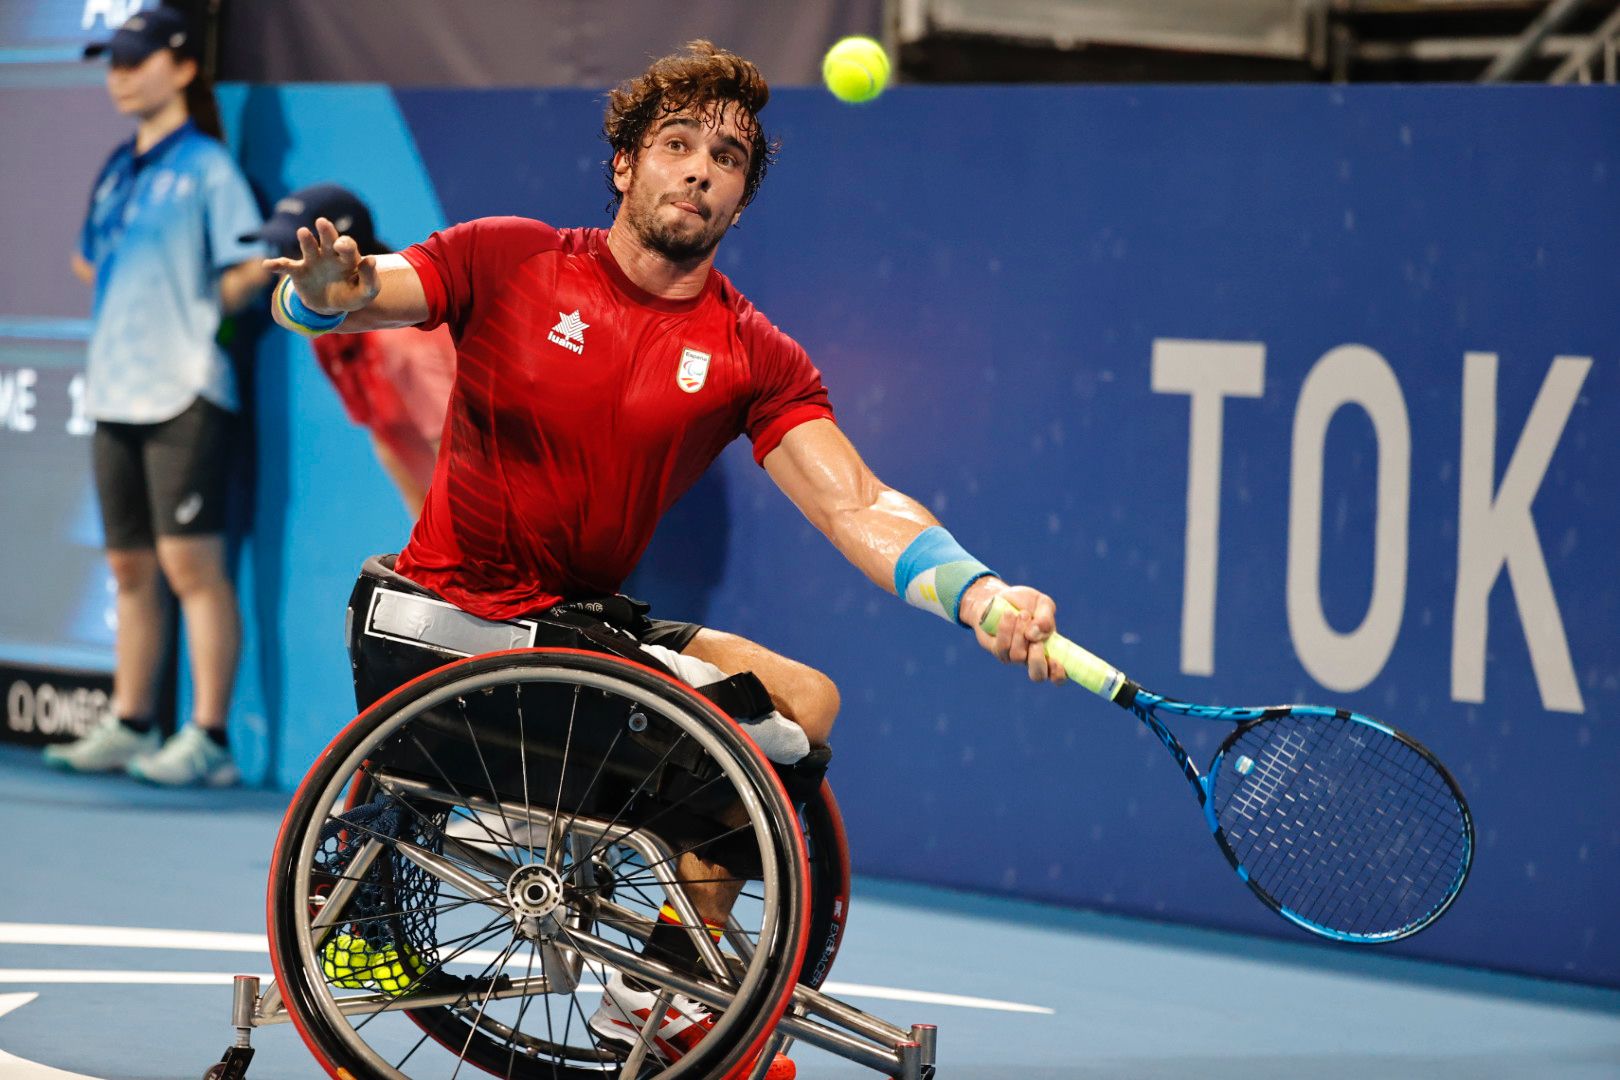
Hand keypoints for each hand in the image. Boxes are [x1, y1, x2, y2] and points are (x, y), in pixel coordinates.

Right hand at [262, 216, 379, 314]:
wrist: (330, 306)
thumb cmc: (352, 295)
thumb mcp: (366, 292)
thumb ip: (370, 278)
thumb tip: (371, 259)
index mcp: (347, 258)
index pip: (348, 247)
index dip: (345, 245)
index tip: (341, 246)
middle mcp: (329, 254)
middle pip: (328, 239)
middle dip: (326, 231)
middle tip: (322, 223)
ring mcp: (313, 261)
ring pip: (308, 246)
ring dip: (306, 240)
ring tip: (303, 232)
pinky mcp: (298, 272)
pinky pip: (286, 266)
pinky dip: (276, 265)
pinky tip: (268, 265)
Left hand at [962, 578, 1065, 684]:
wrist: (997, 596)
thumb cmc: (1024, 602)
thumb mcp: (1042, 603)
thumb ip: (1046, 618)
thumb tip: (1036, 633)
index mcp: (1050, 649)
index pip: (1057, 674)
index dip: (1059, 674)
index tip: (1056, 661)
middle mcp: (1032, 657)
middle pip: (1037, 675)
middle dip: (1038, 661)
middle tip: (1036, 642)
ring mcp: (1013, 656)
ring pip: (1018, 656)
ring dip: (1021, 633)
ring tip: (1022, 614)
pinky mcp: (997, 650)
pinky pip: (1003, 646)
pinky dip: (1007, 628)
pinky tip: (1009, 614)